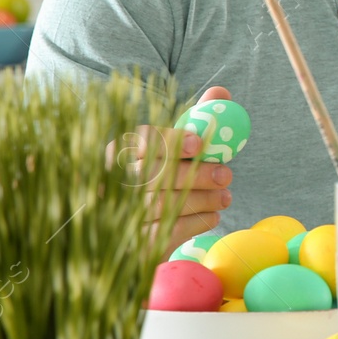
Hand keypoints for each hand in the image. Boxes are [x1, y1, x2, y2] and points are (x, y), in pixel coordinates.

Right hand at [112, 85, 233, 254]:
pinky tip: (213, 216)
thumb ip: (197, 119)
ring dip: (202, 199)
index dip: (170, 140)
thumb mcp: (176, 147)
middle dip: (197, 174)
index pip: (140, 140)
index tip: (199, 144)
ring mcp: (114, 216)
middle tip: (227, 175)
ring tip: (226, 196)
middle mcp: (110, 181)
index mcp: (119, 152)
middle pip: (154, 174)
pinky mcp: (128, 245)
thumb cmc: (161, 177)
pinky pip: (164, 234)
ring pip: (160, 205)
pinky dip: (194, 223)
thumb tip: (221, 93)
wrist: (135, 231)